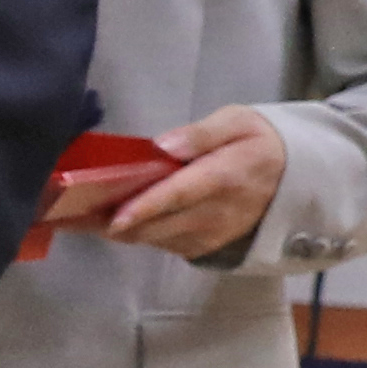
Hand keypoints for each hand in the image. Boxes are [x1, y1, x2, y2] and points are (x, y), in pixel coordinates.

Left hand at [87, 104, 288, 265]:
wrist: (302, 179)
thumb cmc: (260, 142)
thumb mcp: (238, 122)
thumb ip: (201, 134)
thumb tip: (163, 146)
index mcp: (224, 177)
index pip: (178, 196)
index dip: (144, 208)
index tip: (111, 217)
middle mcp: (216, 213)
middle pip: (156, 225)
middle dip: (109, 221)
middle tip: (64, 213)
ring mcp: (210, 234)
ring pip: (154, 238)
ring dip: (116, 230)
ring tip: (74, 216)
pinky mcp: (205, 245)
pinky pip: (163, 244)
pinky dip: (137, 234)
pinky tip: (108, 220)